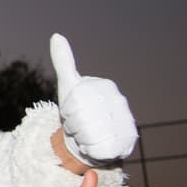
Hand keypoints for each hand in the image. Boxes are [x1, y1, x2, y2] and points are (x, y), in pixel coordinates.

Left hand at [52, 34, 137, 164]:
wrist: (91, 134)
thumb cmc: (77, 108)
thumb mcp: (68, 84)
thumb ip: (63, 61)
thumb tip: (57, 35)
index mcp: (104, 86)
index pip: (74, 105)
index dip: (68, 114)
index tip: (71, 112)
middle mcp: (119, 101)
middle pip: (83, 121)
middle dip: (75, 127)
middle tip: (79, 126)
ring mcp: (126, 120)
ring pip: (92, 136)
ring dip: (83, 139)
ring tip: (87, 134)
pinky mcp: (130, 140)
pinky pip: (103, 149)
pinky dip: (94, 151)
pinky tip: (97, 144)